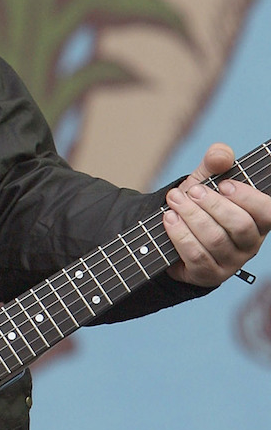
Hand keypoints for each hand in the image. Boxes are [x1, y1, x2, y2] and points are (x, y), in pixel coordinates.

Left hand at [164, 143, 270, 286]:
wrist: (172, 233)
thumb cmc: (198, 205)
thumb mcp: (206, 180)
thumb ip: (215, 163)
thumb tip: (221, 154)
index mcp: (258, 220)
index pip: (267, 211)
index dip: (248, 197)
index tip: (223, 184)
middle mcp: (250, 244)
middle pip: (239, 225)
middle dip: (211, 205)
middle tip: (191, 191)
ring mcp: (230, 262)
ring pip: (215, 240)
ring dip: (191, 217)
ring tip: (174, 201)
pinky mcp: (209, 275)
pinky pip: (196, 256)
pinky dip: (180, 235)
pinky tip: (169, 219)